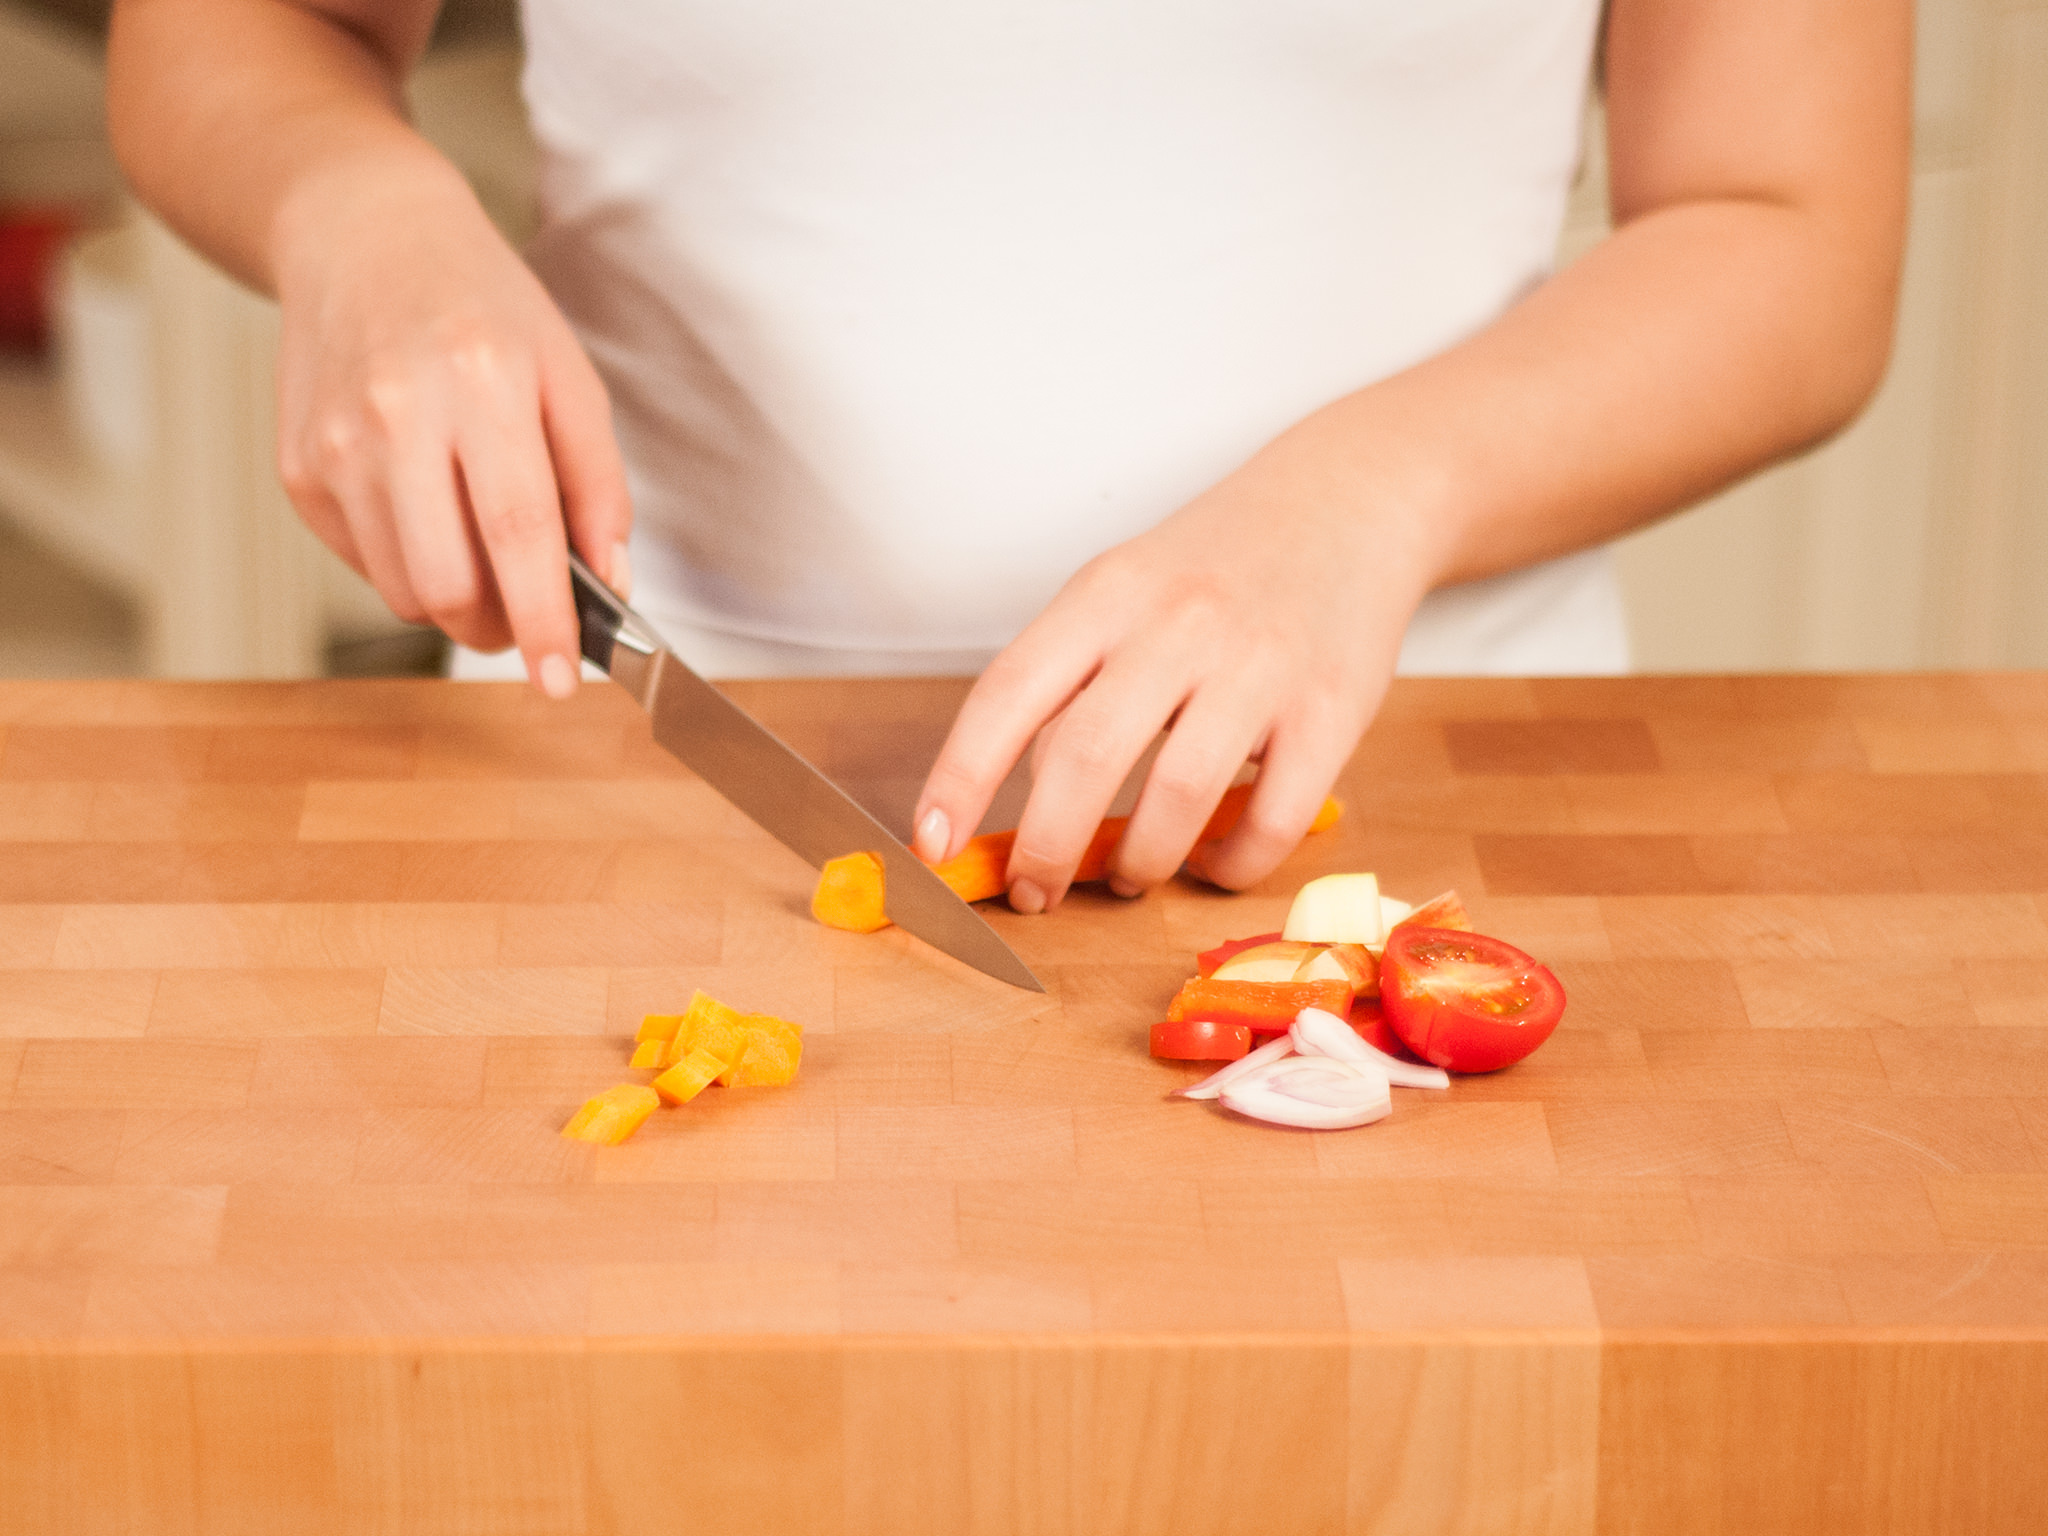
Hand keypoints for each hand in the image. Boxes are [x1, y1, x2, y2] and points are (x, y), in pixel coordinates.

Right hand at [272, 158, 629, 694]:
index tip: (562, 679)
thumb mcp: (568, 376)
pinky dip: (409, 563)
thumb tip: (609, 583)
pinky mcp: (297, 470)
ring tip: (482, 549)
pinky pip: (364, 564)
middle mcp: (397, 416)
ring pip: (403, 589)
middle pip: (449, 583)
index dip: (543, 622)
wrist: (361, 236)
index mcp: (482, 384)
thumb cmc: (480, 307)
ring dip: (456, 601)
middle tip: (530, 617)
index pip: (518, 535)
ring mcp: (335, 446)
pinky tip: (426, 508)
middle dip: (499, 627)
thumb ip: (598, 486)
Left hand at [911, 425, 1445, 908]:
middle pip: (1083, 757)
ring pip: (1178, 800)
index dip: (958, 778)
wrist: (1348, 501)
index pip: (1007, 693)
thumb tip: (1027, 799)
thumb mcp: (1123, 590)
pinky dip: (1232, 866)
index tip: (931, 844)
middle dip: (1045, 848)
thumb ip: (1072, 681)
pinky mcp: (1331, 711)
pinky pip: (1273, 820)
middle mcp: (1178, 624)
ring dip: (1140, 864)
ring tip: (1128, 875)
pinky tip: (1212, 862)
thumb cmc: (1215, 564)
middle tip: (1034, 891)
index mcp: (1107, 593)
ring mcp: (1259, 667)